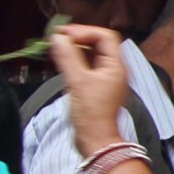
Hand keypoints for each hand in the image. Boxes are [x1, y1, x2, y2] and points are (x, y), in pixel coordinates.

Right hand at [50, 23, 130, 157]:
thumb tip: (58, 37)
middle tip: (57, 39)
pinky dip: (75, 61)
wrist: (95, 141)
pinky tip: (61, 62)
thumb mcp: (77, 81)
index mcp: (117, 65)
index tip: (64, 35)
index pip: (105, 36)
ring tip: (56, 48)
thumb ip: (68, 57)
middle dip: (78, 39)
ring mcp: (106, 79)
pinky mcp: (97, 88)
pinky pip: (87, 68)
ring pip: (92, 56)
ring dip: (75, 50)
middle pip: (99, 44)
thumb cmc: (91, 113)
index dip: (85, 32)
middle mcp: (115, 70)